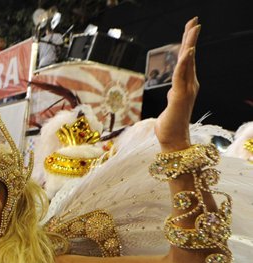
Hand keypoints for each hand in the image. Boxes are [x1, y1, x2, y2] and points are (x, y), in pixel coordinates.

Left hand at [155, 17, 200, 150]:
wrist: (172, 140)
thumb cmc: (170, 124)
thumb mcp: (172, 104)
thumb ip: (174, 95)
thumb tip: (172, 92)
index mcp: (186, 85)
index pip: (187, 60)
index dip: (189, 43)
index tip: (190, 27)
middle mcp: (189, 85)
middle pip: (190, 57)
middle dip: (191, 37)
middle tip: (195, 20)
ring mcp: (186, 90)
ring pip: (188, 62)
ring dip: (189, 44)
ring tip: (193, 28)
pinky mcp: (180, 96)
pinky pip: (181, 75)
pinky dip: (184, 63)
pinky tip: (186, 51)